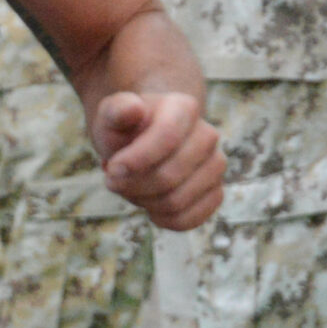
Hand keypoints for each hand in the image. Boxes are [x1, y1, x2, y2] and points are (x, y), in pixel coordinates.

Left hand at [92, 89, 223, 230]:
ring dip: (144, 202)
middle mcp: (207, 136)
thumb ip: (116, 111)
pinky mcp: (215, 194)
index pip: (167, 137)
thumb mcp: (111, 116)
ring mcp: (215, 166)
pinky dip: (162, 219)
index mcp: (184, 108)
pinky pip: (189, 219)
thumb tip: (133, 108)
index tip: (111, 169)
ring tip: (132, 189)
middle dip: (133, 185)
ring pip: (177, 201)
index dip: (137, 159)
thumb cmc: (125, 131)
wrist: (141, 146)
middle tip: (113, 180)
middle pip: (169, 175)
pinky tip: (151, 206)